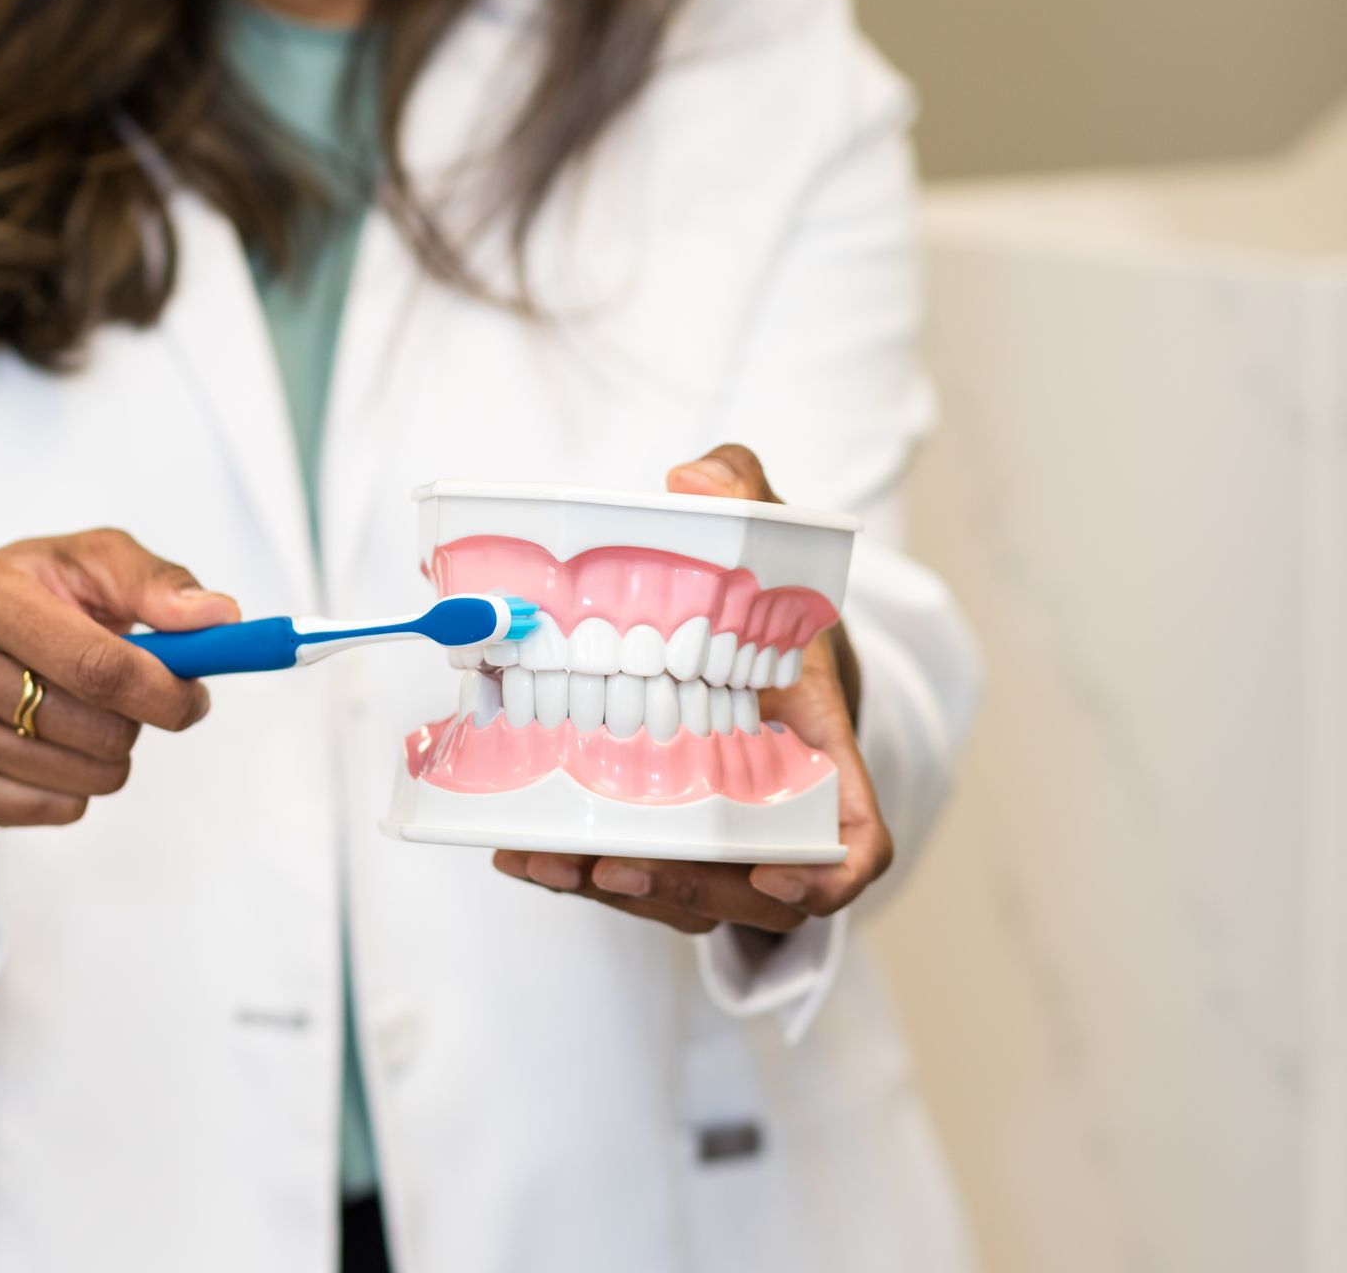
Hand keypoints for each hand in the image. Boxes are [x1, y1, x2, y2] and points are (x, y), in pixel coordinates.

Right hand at [0, 528, 237, 976]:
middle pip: (96, 732)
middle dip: (138, 724)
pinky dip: (72, 790)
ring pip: (79, 780)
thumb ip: (156, 582)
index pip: (99, 668)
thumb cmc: (28, 598)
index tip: (194, 698)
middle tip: (128, 701)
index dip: (164, 693)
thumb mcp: (87, 563)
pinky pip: (50, 812)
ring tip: (78, 716)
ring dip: (108, 757)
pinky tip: (44, 747)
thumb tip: (219, 617)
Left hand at [491, 444, 893, 936]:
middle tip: (614, 862)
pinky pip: (631, 875)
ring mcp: (723, 835)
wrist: (758, 638)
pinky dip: (576, 873)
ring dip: (616, 891)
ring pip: (683, 895)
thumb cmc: (774, 597)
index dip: (827, 875)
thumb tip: (694, 476)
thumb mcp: (772, 532)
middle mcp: (778, 808)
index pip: (855, 840)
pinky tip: (515, 852)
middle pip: (751, 890)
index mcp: (821, 748)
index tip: (778, 878)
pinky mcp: (665, 836)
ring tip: (546, 861)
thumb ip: (744, 493)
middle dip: (684, 888)